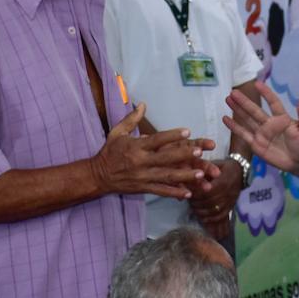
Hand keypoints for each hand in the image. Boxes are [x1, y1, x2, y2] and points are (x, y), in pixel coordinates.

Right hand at [90, 103, 214, 199]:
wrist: (97, 176)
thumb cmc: (109, 152)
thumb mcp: (117, 133)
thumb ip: (131, 119)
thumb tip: (143, 104)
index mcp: (135, 147)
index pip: (156, 140)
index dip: (172, 136)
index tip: (188, 132)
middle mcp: (140, 162)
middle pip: (165, 158)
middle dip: (183, 155)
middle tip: (199, 152)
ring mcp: (142, 177)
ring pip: (166, 176)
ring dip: (184, 175)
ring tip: (201, 173)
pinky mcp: (143, 188)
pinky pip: (161, 191)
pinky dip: (174, 193)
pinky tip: (188, 193)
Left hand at [189, 158, 243, 239]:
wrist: (241, 172)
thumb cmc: (224, 167)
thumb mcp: (214, 164)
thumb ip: (203, 170)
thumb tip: (189, 177)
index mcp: (223, 181)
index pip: (208, 191)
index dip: (197, 194)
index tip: (189, 192)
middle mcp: (228, 193)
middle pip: (210, 202)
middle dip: (197, 203)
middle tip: (189, 201)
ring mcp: (230, 201)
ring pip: (214, 210)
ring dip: (202, 211)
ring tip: (193, 208)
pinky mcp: (231, 206)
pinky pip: (220, 216)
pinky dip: (210, 219)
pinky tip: (202, 217)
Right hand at [223, 82, 298, 172]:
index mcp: (281, 118)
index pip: (273, 103)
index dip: (266, 94)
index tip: (257, 83)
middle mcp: (269, 123)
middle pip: (255, 110)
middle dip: (244, 101)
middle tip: (233, 92)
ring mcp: (261, 133)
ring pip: (247, 119)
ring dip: (237, 110)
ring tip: (228, 99)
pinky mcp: (256, 144)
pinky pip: (243, 134)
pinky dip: (234, 127)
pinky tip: (225, 118)